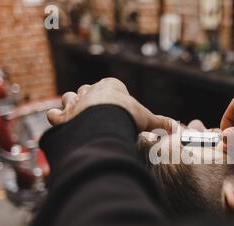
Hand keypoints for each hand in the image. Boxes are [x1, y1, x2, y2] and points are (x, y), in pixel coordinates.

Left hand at [48, 78, 175, 132]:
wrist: (106, 120)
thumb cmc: (128, 115)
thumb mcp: (148, 119)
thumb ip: (161, 124)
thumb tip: (179, 129)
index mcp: (111, 87)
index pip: (108, 87)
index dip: (111, 97)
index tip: (115, 107)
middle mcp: (91, 91)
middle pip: (87, 91)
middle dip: (89, 100)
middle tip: (95, 113)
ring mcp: (76, 103)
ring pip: (69, 98)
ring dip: (71, 106)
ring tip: (76, 116)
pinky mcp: (63, 117)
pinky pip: (54, 114)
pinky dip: (56, 118)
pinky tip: (59, 122)